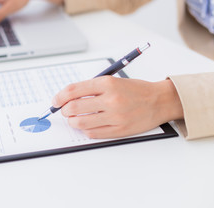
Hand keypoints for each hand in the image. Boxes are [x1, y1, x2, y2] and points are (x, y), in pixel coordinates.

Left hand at [52, 76, 182, 138]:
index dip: (59, 97)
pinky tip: (87, 125)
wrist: (158, 101)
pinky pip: (92, 133)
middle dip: (63, 110)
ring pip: (80, 122)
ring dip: (72, 121)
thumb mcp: (112, 81)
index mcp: (106, 83)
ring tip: (74, 119)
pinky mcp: (119, 130)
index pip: (72, 90)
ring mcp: (115, 116)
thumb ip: (90, 88)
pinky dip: (85, 129)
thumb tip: (67, 97)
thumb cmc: (134, 90)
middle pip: (73, 107)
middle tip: (64, 110)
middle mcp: (110, 99)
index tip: (55, 101)